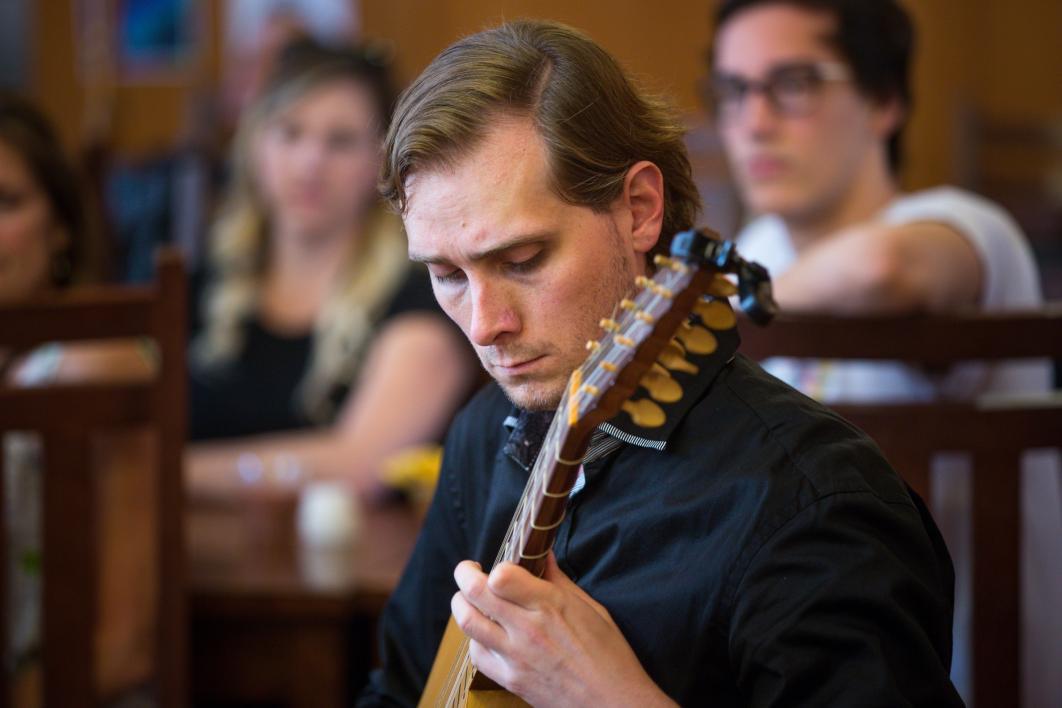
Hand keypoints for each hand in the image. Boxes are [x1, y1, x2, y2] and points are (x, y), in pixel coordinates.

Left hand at [451, 553, 676, 706]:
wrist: (614, 704)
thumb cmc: (609, 656)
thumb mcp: (591, 609)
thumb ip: (559, 581)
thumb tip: (543, 556)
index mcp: (550, 606)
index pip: (501, 577)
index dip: (497, 566)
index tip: (501, 566)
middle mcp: (527, 629)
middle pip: (474, 594)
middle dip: (464, 574)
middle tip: (468, 571)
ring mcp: (515, 657)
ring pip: (467, 623)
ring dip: (462, 605)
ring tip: (468, 599)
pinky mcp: (510, 680)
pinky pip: (477, 655)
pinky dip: (474, 639)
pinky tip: (484, 633)